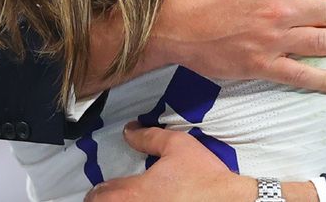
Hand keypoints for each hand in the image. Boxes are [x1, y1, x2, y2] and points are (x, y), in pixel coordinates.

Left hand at [84, 123, 254, 200]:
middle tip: (105, 196)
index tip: (100, 188)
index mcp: (135, 192)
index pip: (102, 194)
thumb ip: (148, 137)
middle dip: (101, 201)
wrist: (228, 200)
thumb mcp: (177, 145)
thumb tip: (128, 130)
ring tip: (124, 200)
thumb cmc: (202, 174)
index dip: (98, 190)